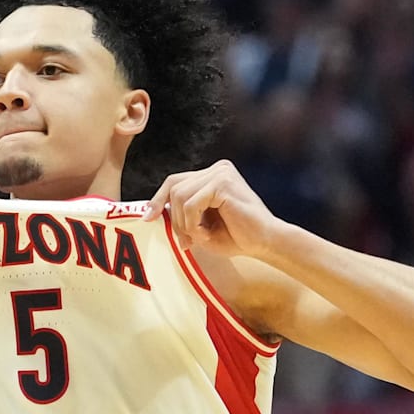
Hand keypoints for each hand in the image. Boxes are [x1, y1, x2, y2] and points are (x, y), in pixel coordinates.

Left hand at [144, 160, 277, 256]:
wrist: (265, 243)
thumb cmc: (237, 237)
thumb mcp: (201, 225)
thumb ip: (181, 215)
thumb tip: (151, 212)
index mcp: (212, 176)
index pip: (175, 181)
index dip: (158, 199)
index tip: (148, 218)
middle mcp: (217, 169)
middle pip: (174, 186)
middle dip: (174, 218)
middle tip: (186, 240)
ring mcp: (220, 173)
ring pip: (179, 196)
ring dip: (184, 223)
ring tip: (200, 237)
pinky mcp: (223, 183)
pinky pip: (191, 203)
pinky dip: (192, 223)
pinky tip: (205, 233)